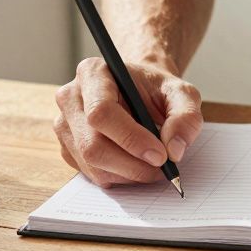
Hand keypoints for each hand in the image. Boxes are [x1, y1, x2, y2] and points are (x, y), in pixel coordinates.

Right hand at [53, 57, 202, 187]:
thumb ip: (185, 116)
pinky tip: (136, 165)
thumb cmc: (155, 89)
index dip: (131, 138)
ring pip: (92, 164)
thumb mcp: (181, 92)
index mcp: (93, 73)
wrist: (139, 92)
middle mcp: (71, 97)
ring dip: (128, 174)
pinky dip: (119, 177)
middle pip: (92, 145)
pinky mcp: (67, 147)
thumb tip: (174, 150)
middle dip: (132, 165)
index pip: (101, 112)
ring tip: (153, 167)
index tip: (160, 154)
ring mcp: (65, 124)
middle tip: (161, 169)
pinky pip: (91, 173)